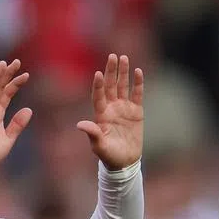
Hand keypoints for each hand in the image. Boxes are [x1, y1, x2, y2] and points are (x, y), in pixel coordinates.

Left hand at [77, 54, 143, 169]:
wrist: (125, 162)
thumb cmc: (109, 155)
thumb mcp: (100, 146)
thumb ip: (92, 134)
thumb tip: (80, 124)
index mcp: (101, 114)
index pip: (98, 96)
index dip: (98, 85)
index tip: (97, 73)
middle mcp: (111, 108)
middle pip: (110, 85)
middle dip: (111, 71)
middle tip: (112, 56)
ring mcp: (124, 108)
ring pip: (123, 86)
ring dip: (123, 72)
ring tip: (123, 58)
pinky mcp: (136, 111)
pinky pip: (137, 94)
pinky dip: (138, 83)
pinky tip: (138, 71)